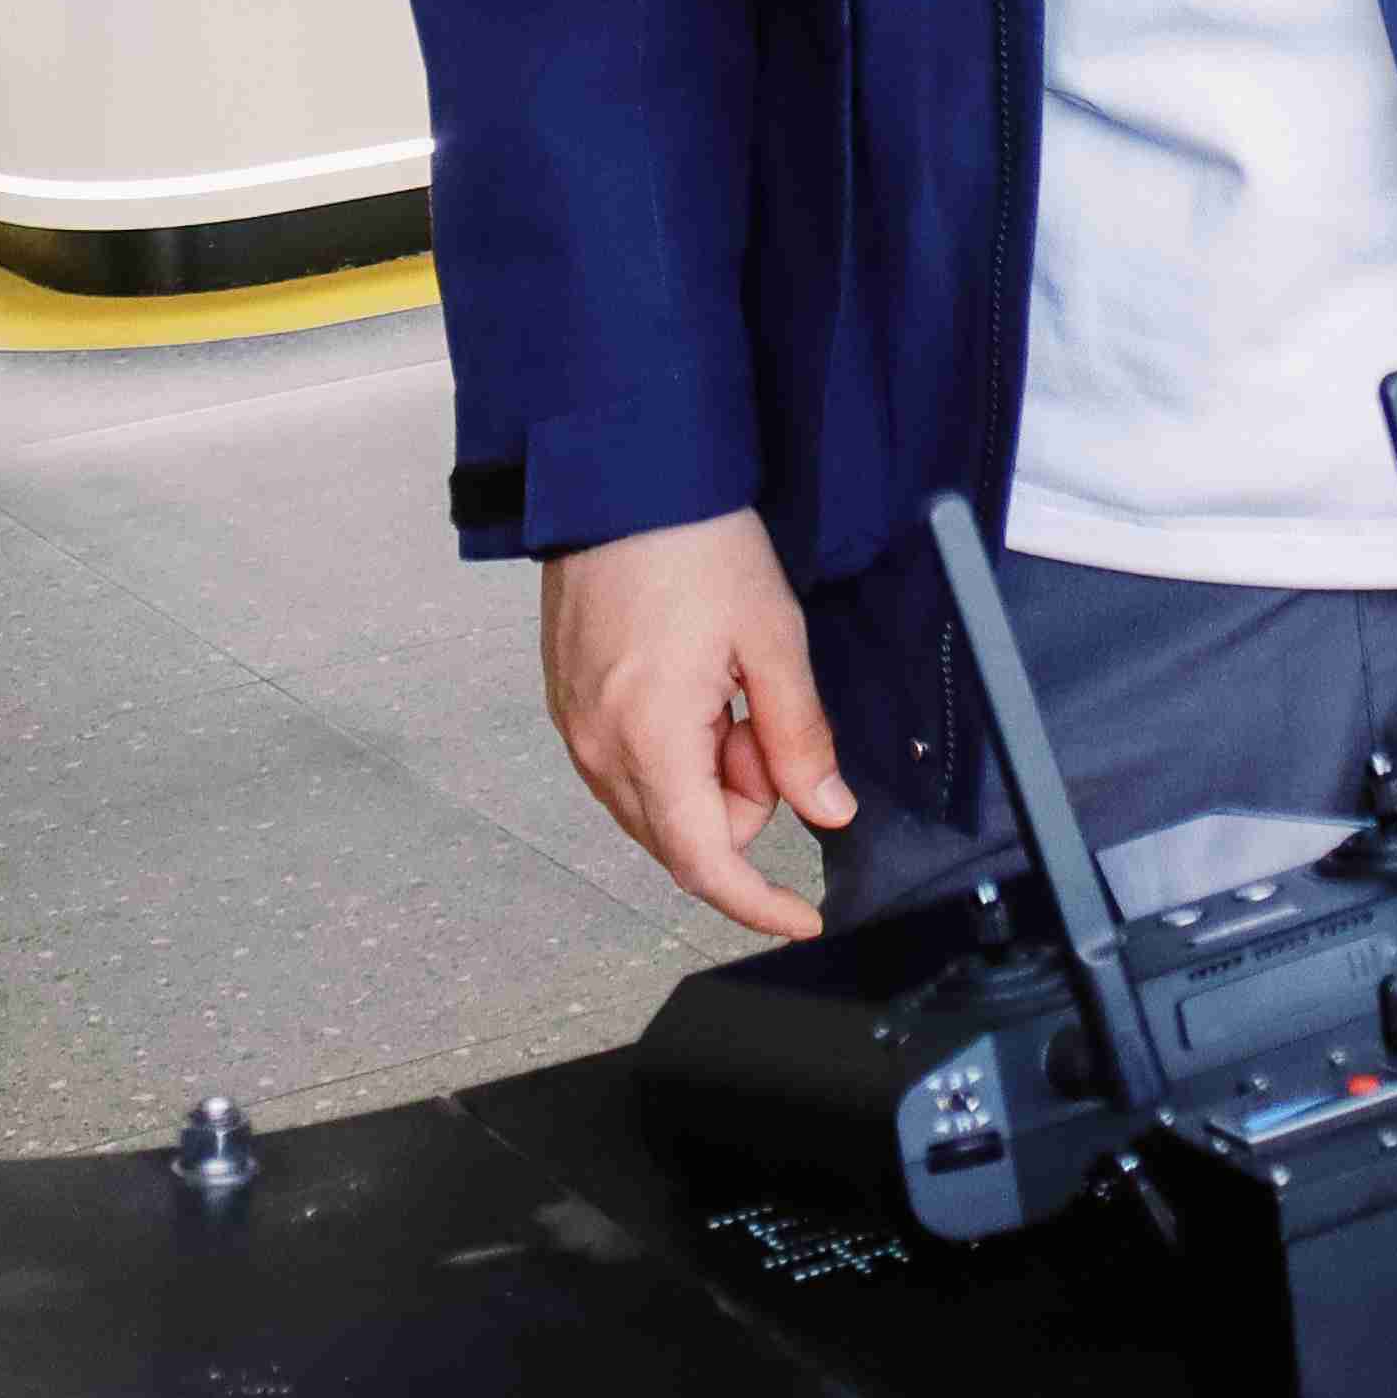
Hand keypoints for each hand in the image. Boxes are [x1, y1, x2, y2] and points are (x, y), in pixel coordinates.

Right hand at [544, 507, 856, 937]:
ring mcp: (576, 728)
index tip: (798, 917)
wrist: (620, 480)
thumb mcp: (773, 639)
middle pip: (686, 833)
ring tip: (728, 685)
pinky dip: (677, 744)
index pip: (703, 862)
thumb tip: (827, 809)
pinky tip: (696, 683)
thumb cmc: (689, 542)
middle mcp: (599, 747)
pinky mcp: (570, 705)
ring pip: (660, 801)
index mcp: (649, 738)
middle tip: (764, 715)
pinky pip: (633, 763)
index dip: (756, 902)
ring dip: (710, 768)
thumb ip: (800, 738)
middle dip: (743, 797)